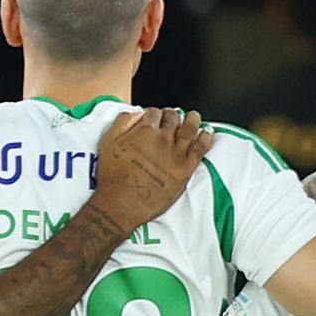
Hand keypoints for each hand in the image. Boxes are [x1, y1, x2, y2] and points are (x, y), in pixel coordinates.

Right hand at [81, 104, 207, 237]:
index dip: (154, 113)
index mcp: (145, 130)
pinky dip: (205, 138)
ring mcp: (176, 152)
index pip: (154, 113)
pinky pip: (200, 148)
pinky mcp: (186, 167)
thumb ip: (122, 122)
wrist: (122, 203)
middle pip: (172, 118)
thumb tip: (136, 114)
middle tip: (171, 117)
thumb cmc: (113, 176)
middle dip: (171, 115)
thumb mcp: (108, 142)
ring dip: (192, 120)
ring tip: (193, 117)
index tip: (154, 117)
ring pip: (189, 128)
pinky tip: (207, 133)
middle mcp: (163, 138)